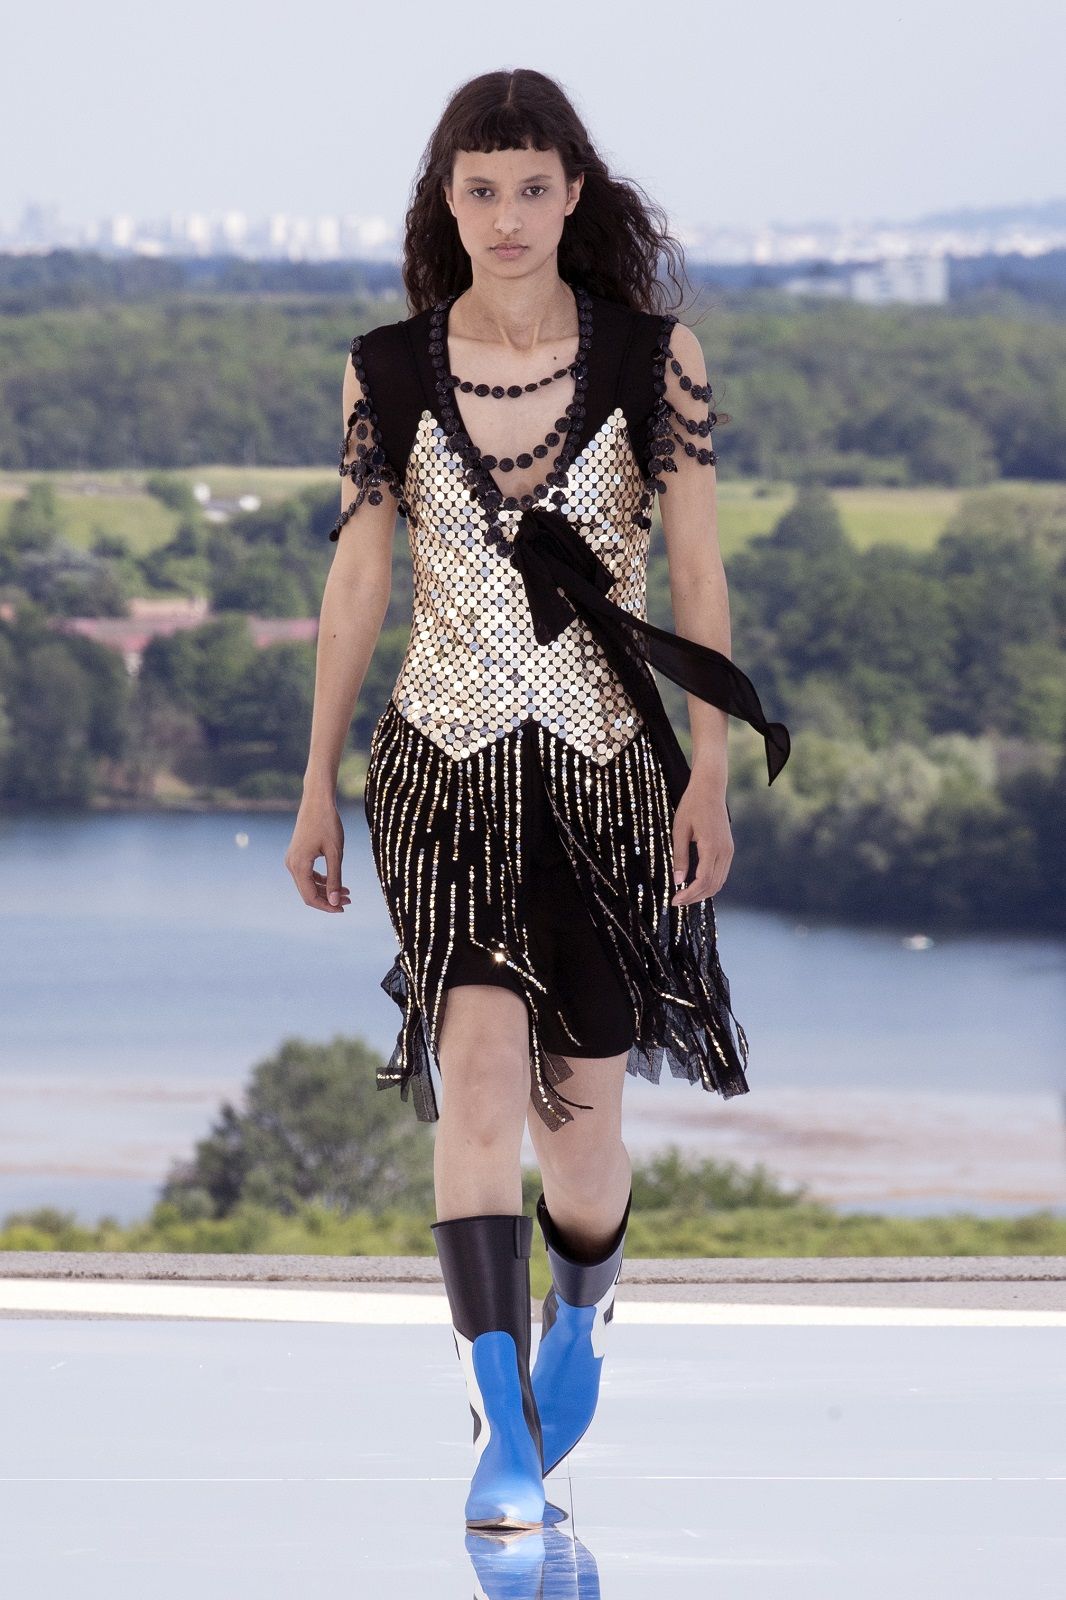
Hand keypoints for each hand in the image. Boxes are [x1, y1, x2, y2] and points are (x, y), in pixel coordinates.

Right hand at [284, 797, 350, 912]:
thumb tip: (336, 902)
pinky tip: (337, 882)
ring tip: (347, 893)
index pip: (310, 897)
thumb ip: (335, 878)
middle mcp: (291, 865)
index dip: (327, 906)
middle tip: (349, 901)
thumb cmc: (328, 824)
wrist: (317, 802)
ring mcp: (292, 860)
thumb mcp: (336, 853)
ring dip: (326, 891)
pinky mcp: (297, 855)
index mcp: (299, 865)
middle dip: (328, 899)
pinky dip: (321, 880)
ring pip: (308, 885)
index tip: (344, 908)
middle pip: (308, 893)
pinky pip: (307, 875)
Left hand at [670, 769, 732, 905]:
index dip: (689, 894)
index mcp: (712, 847)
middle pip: (713, 886)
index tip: (674, 900)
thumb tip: (678, 881)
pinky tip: (695, 884)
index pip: (703, 880)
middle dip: (695, 897)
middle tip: (677, 901)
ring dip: (703, 892)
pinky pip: (721, 873)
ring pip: (719, 882)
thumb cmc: (692, 806)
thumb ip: (680, 857)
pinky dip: (709, 883)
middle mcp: (724, 851)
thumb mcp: (679, 830)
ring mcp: (729, 850)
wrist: (710, 788)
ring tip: (684, 896)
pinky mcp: (728, 849)